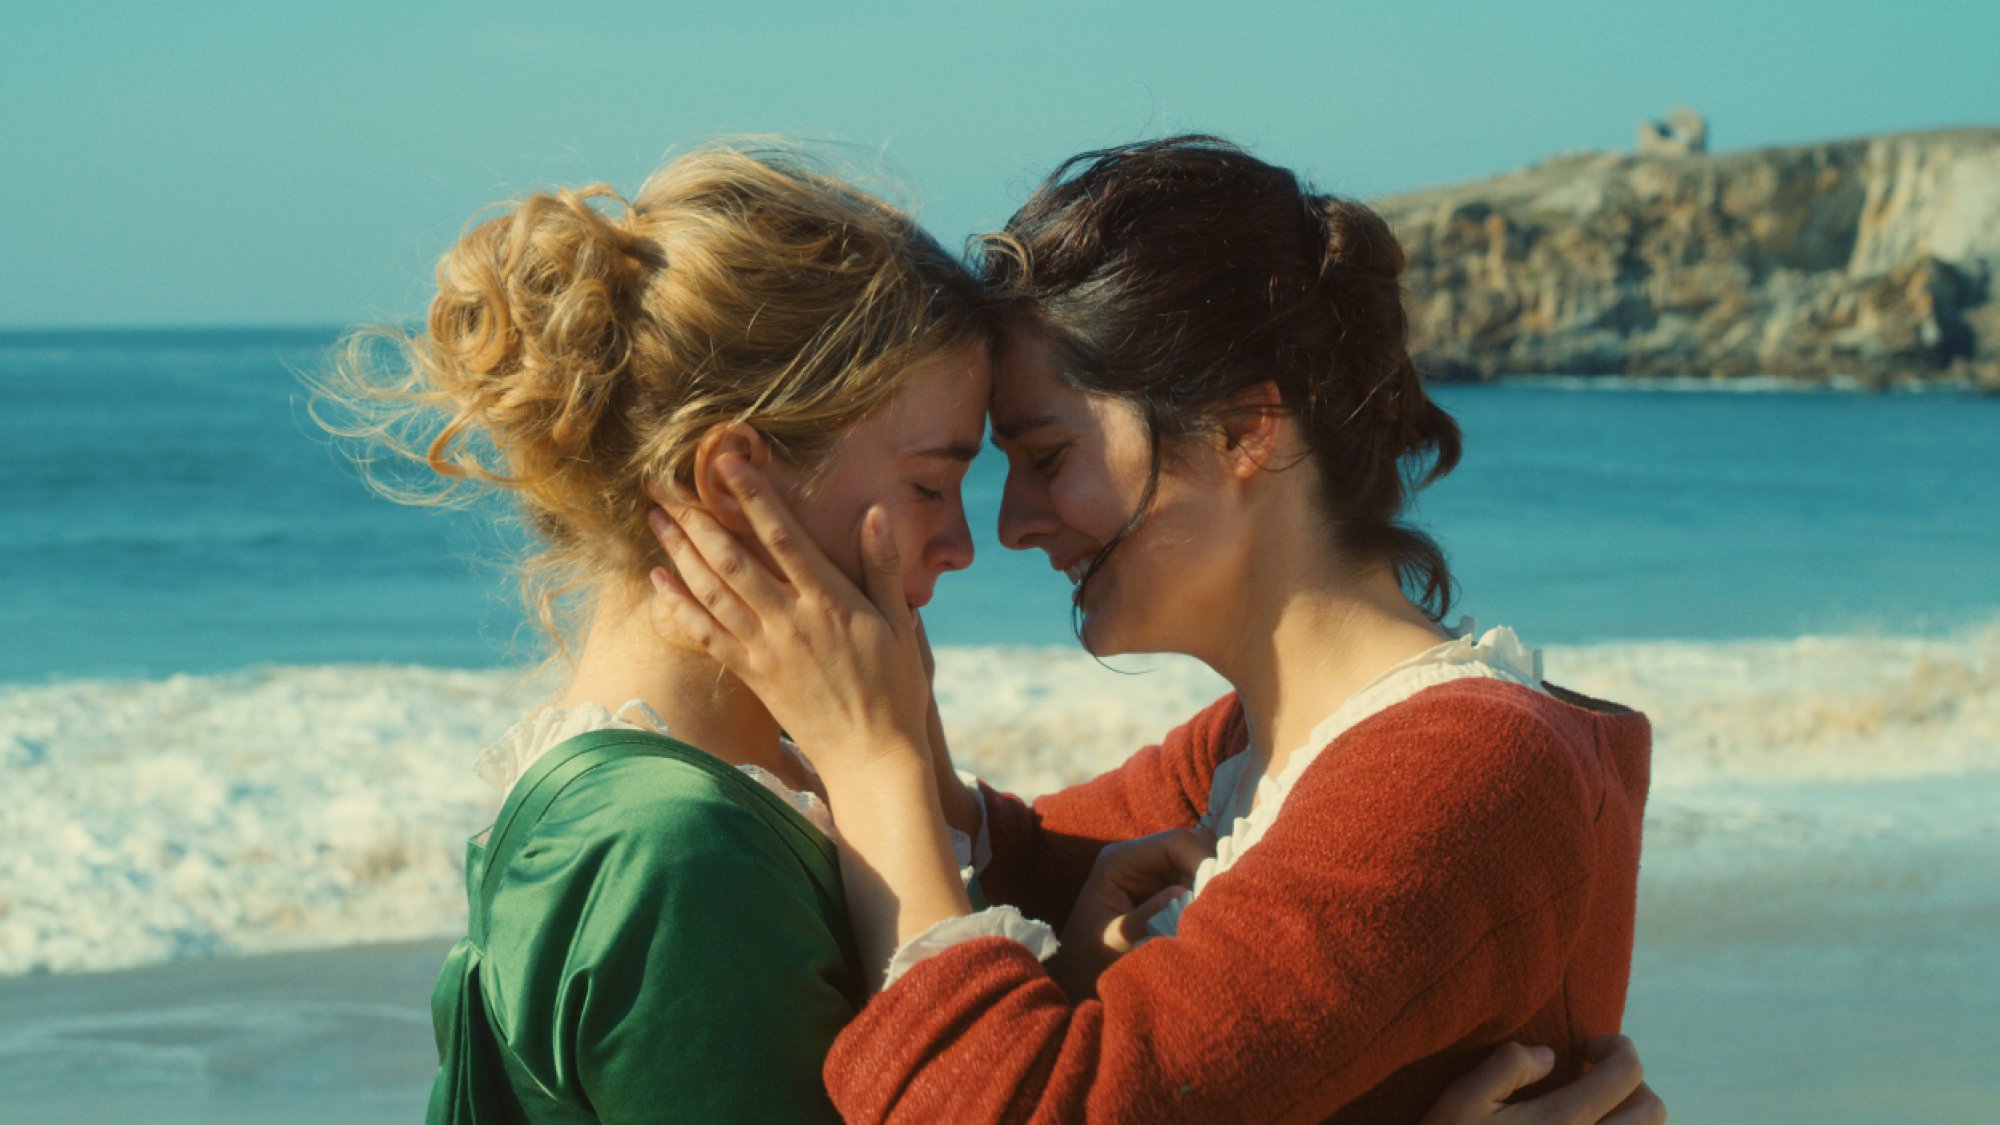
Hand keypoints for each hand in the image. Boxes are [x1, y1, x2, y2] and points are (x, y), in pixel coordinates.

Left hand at [645, 455, 930, 780]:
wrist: (872, 755)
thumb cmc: (894, 687)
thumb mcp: (900, 623)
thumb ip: (883, 568)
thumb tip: (875, 514)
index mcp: (829, 600)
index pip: (784, 537)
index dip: (754, 496)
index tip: (727, 462)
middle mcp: (790, 620)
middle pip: (732, 559)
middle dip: (695, 516)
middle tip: (663, 482)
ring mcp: (766, 649)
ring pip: (711, 591)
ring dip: (679, 551)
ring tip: (655, 517)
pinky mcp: (751, 675)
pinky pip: (706, 635)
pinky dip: (678, 606)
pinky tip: (657, 580)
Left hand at [1048, 827, 1214, 998]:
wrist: (1076, 974)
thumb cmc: (1090, 959)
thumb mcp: (1116, 941)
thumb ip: (1147, 916)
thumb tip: (1182, 892)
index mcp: (1119, 860)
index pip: (1174, 842)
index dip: (1201, 860)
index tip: (1216, 893)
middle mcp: (1136, 858)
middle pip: (1190, 848)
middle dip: (1208, 873)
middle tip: (1216, 907)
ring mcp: (1150, 872)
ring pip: (1196, 864)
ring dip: (1207, 886)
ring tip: (1210, 916)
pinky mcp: (1161, 888)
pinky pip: (1193, 882)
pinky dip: (1203, 897)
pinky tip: (1202, 918)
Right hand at [1419, 1036, 1663, 1124]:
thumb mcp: (1463, 1100)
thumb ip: (1508, 1065)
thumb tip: (1550, 1056)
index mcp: (1563, 1122)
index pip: (1627, 1071)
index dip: (1614, 1047)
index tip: (1583, 1050)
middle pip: (1653, 1108)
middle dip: (1631, 1082)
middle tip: (1592, 1078)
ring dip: (1631, 1116)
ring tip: (1593, 1109)